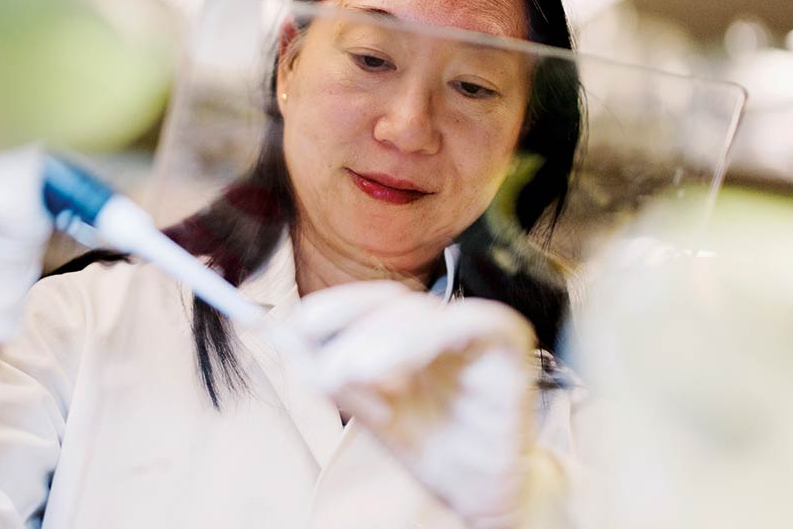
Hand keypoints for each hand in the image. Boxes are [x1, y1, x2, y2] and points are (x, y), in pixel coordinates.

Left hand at [290, 282, 538, 528]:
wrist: (479, 490)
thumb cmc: (429, 444)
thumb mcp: (366, 409)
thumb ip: (330, 373)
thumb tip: (284, 335)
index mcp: (410, 330)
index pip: (369, 301)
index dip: (334, 307)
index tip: (298, 326)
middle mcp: (443, 321)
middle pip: (392, 301)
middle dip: (352, 329)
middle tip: (328, 368)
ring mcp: (477, 326)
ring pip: (423, 312)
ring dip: (381, 342)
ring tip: (358, 377)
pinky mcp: (508, 340)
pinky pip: (470, 321)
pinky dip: (426, 340)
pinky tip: (398, 376)